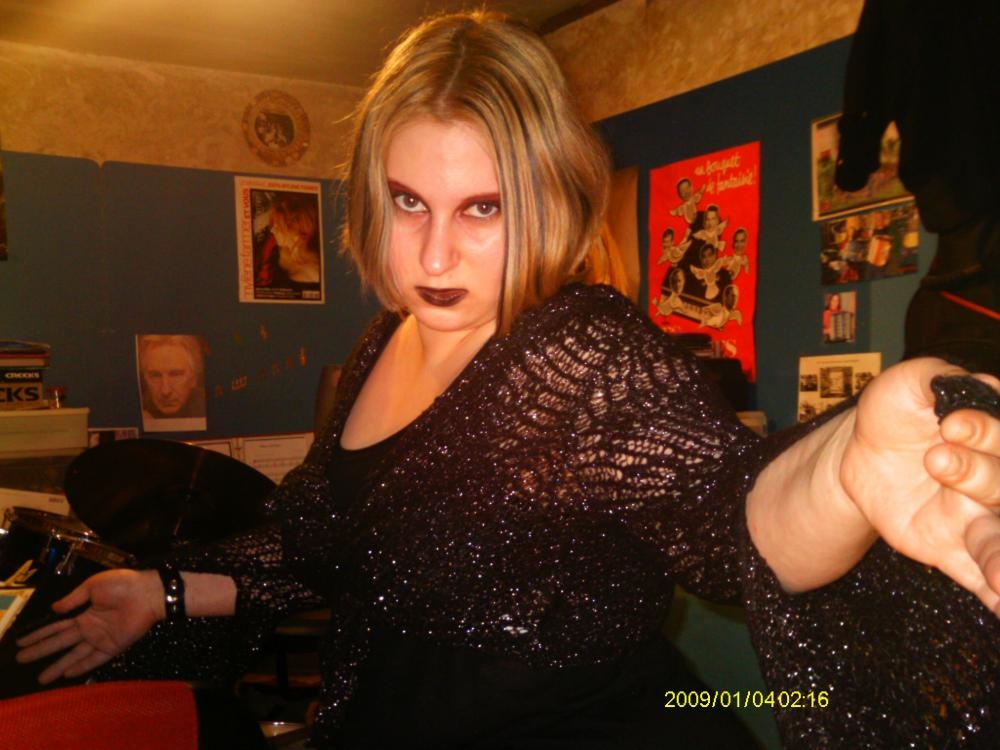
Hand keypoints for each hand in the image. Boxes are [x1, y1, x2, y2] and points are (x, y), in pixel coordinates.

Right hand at [15, 568, 162, 683]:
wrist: (147, 592)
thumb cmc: (122, 585)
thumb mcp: (93, 585)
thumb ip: (74, 599)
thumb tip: (54, 609)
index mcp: (84, 612)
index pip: (57, 626)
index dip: (40, 634)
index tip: (21, 642)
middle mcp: (89, 628)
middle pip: (60, 642)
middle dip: (41, 651)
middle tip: (22, 660)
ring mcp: (101, 638)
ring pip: (74, 654)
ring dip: (57, 665)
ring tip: (41, 678)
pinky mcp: (113, 646)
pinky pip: (94, 659)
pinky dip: (81, 667)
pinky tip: (67, 674)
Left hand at [843, 358, 999, 613]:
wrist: (863, 454)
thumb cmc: (897, 411)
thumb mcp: (909, 384)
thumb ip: (935, 380)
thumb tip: (967, 385)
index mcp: (995, 438)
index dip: (985, 431)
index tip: (951, 424)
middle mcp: (997, 481)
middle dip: (980, 474)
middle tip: (937, 460)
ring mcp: (978, 520)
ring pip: (998, 540)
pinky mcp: (952, 551)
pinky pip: (977, 579)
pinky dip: (992, 597)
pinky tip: (999, 608)